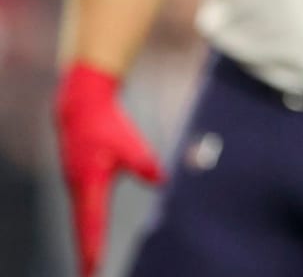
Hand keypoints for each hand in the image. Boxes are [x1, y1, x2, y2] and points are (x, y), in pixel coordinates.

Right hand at [54, 62, 163, 276]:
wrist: (83, 107)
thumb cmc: (106, 125)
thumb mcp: (126, 142)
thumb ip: (143, 163)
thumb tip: (162, 181)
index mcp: (89, 183)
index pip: (92, 223)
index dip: (93, 247)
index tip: (94, 269)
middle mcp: (78, 188)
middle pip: (83, 228)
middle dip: (87, 254)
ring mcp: (76, 185)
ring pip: (82, 220)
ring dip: (86, 242)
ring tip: (91, 266)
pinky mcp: (79, 180)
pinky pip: (83, 210)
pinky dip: (87, 227)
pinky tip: (90, 238)